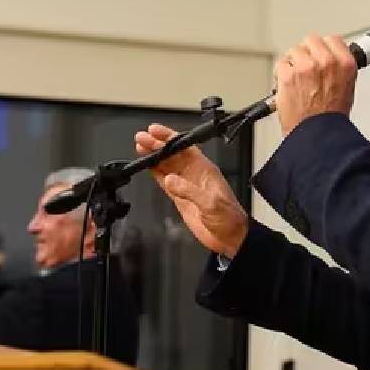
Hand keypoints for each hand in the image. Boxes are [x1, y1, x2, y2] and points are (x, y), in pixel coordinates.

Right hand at [135, 124, 248, 257]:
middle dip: (157, 145)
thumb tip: (170, 180)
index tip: (155, 131)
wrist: (229, 238)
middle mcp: (195, 174)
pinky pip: (165, 182)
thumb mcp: (211, 203)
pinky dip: (156, 173)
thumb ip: (189, 190)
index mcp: (205, 170)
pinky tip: (147, 167)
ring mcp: (187, 186)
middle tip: (141, 138)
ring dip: (154, 157)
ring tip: (139, 148)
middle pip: (173, 155)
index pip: (185, 147)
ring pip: (167, 166)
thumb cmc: (229, 218)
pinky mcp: (181, 198)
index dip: (170, 138)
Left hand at [275, 33, 357, 136]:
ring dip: (293, 63)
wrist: (317, 134)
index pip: (333, 40)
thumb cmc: (331, 118)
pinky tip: (288, 86)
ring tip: (297, 80)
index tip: (320, 53)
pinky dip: (281, 74)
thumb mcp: (347, 88)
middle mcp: (326, 61)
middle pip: (311, 40)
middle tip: (306, 69)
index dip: (324, 48)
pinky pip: (281, 64)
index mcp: (345, 63)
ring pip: (294, 51)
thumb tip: (331, 61)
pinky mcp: (288, 74)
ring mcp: (306, 66)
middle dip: (307, 53)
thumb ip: (339, 69)